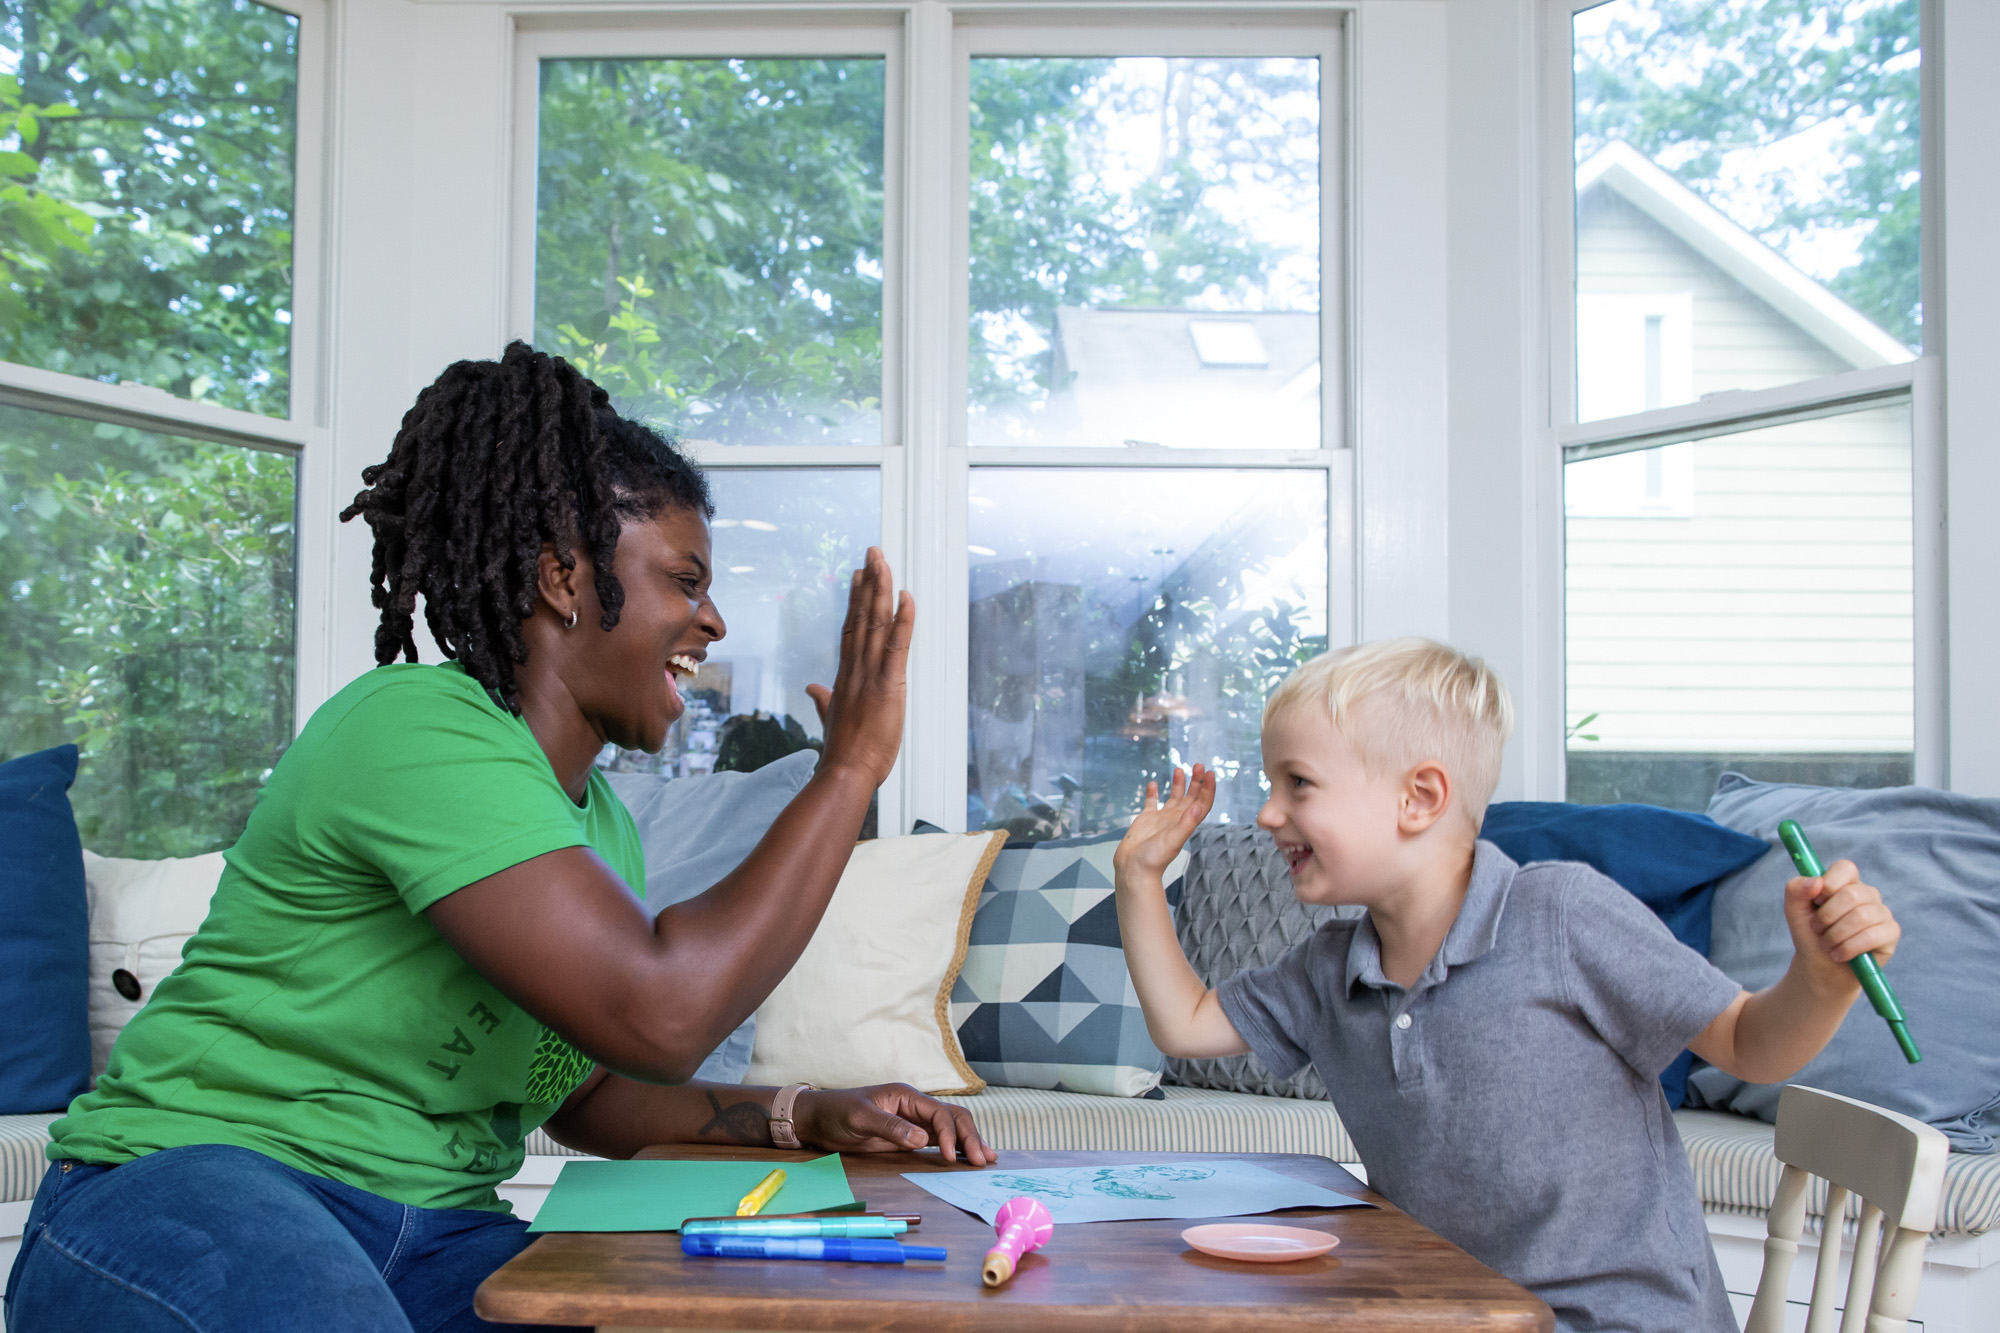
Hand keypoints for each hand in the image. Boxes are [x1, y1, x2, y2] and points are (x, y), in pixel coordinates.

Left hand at [794, 1083, 994, 1165]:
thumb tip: (923, 1140)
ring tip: (986, 1158)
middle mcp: (915, 1107)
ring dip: (968, 1141)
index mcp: (906, 1096)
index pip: (939, 1113)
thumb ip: (891, 1127)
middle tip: (983, 1159)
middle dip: (970, 1137)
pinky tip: (966, 1158)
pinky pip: (937, 1140)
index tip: (951, 1157)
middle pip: (953, 1117)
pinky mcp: (908, 1136)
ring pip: (950, 1128)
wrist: (817, 1119)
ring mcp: (913, 1122)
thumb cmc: (836, 1112)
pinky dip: (954, 1148)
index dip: (949, 1134)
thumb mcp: (860, 1118)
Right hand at [804, 547, 912, 788]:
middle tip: (873, 552)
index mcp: (846, 675)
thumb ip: (822, 699)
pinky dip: (903, 620)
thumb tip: (812, 688)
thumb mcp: (831, 717)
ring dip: (881, 589)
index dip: (856, 600)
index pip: (851, 628)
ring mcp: (870, 674)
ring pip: (875, 623)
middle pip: (862, 616)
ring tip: (883, 561)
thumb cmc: (843, 751)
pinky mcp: (888, 684)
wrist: (845, 772)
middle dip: (869, 582)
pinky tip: (907, 597)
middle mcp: (855, 667)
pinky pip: (897, 645)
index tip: (859, 575)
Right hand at [1113, 764, 1214, 883]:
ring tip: (1179, 768)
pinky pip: (1152, 802)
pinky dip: (1153, 792)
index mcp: (1185, 823)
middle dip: (1196, 781)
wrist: (1134, 868)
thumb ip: (1186, 824)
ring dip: (1178, 783)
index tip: (1209, 773)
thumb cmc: (1154, 859)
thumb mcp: (1173, 841)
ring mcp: (1162, 818)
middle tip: (1199, 765)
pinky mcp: (1146, 819)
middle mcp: (1176, 819)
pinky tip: (1153, 783)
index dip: (1208, 788)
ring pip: (1174, 797)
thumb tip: (1199, 807)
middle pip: (1191, 796)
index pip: (1202, 803)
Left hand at [1783, 859, 1900, 995]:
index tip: (1815, 902)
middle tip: (1818, 929)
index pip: (1845, 868)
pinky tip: (1839, 955)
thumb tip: (1816, 881)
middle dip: (1827, 917)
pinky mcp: (1891, 933)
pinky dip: (1848, 948)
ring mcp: (1882, 913)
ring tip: (1827, 945)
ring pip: (1861, 916)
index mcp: (1846, 882)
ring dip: (1835, 935)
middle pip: (1851, 895)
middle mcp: (1867, 894)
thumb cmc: (1810, 934)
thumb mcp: (1794, 910)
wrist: (1821, 967)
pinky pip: (1872, 936)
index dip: (1828, 885)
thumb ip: (1796, 889)